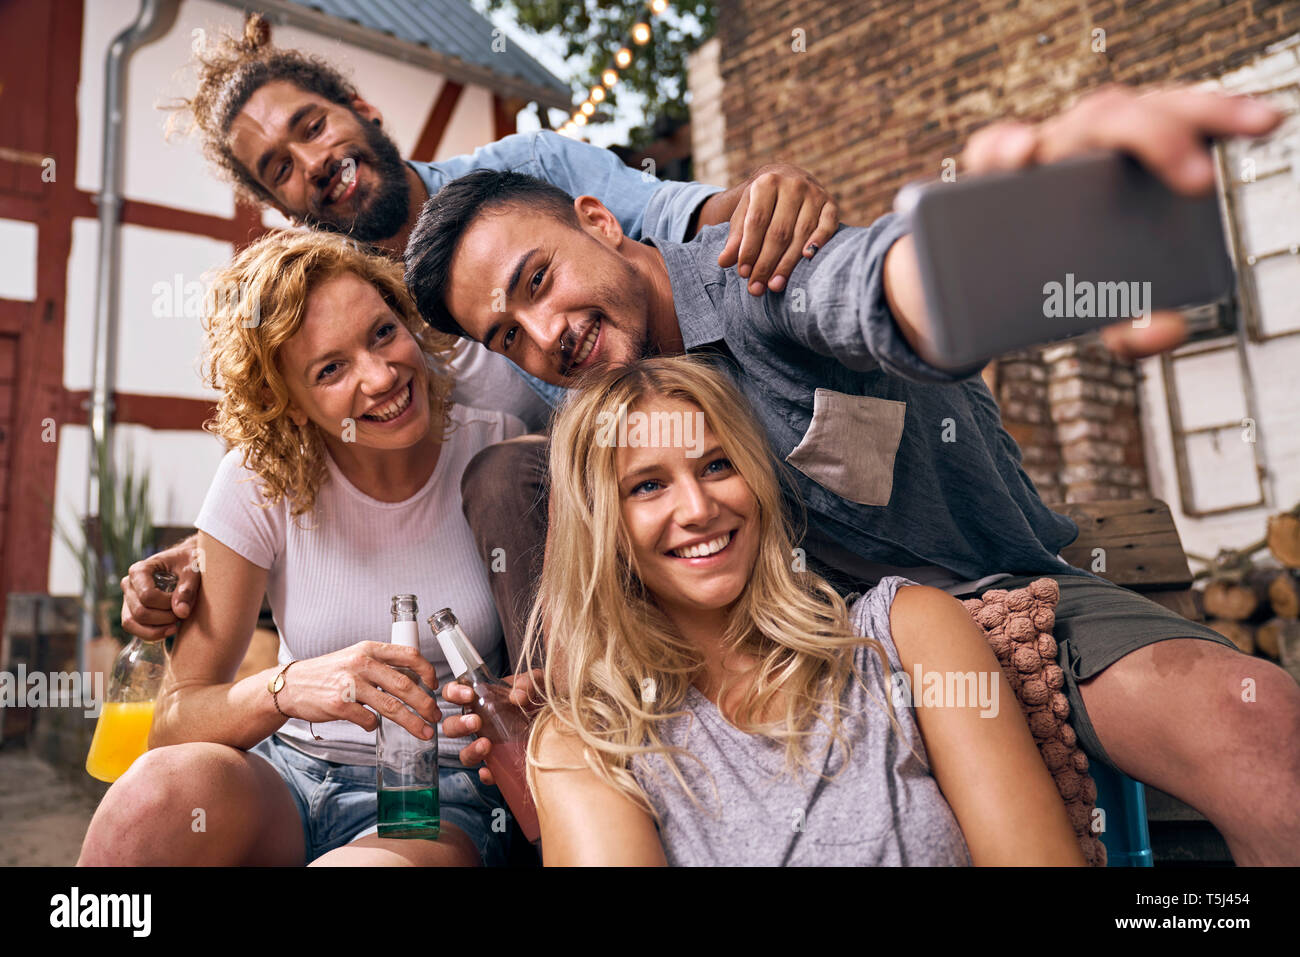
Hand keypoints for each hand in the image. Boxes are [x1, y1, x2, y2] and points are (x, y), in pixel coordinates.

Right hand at [120, 535, 202, 640]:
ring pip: (131, 623)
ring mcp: (128, 598)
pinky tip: (170, 630)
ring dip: (156, 629)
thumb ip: (187, 589)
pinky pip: (133, 628)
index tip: (182, 600)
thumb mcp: (192, 570)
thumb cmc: (188, 562)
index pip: (147, 596)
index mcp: (139, 570)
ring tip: (176, 625)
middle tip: (182, 614)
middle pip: (139, 612)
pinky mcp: (132, 610)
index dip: (167, 604)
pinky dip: (151, 634)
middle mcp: (129, 584)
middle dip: (164, 618)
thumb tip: (181, 613)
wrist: (186, 560)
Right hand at [277, 641, 441, 738]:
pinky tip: (372, 724)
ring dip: (412, 722)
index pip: (409, 654)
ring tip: (424, 732)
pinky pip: (368, 720)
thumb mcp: (356, 657)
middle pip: (405, 685)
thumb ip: (382, 664)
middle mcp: (361, 663)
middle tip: (435, 716)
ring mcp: (350, 684)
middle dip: (426, 703)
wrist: (292, 684)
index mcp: (369, 649)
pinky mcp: (339, 705)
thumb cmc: (329, 673)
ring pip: (392, 707)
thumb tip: (415, 679)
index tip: (435, 685)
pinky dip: (374, 725)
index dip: (427, 670)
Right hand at [442, 669, 541, 785]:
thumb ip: (528, 683)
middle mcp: (479, 724)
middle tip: (476, 722)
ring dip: (470, 750)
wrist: (558, 725)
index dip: (454, 693)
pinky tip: (491, 770)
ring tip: (486, 744)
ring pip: (464, 753)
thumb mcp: (537, 685)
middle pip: (451, 726)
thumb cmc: (540, 701)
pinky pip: (487, 773)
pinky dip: (487, 773)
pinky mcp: (500, 765)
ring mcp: (487, 746)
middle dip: (458, 725)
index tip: (469, 695)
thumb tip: (517, 695)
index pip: (454, 694)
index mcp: (481, 700)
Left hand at [717, 163, 839, 294]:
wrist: (788, 177)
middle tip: (757, 287)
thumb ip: (736, 237)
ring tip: (774, 285)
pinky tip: (808, 258)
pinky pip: (827, 225)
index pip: (757, 221)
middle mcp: (793, 185)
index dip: (750, 249)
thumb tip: (723, 262)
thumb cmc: (762, 203)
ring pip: (801, 233)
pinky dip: (819, 241)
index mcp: (767, 182)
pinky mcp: (830, 204)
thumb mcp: (745, 213)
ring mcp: (814, 193)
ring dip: (787, 263)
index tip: (743, 273)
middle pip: (779, 232)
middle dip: (766, 263)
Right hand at [958, 84, 1283, 359]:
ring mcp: (1044, 153)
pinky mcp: (991, 173)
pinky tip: (1018, 161)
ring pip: (1071, 125)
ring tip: (1106, 159)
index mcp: (1136, 163)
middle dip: (1168, 138)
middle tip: (1199, 184)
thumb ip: (1137, 328)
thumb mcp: (1104, 315)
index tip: (1267, 126)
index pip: (1182, 119)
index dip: (1224, 113)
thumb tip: (1170, 330)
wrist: (992, 287)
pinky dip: (1003, 148)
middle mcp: (1093, 146)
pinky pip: (993, 147)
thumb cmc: (1066, 282)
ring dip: (1088, 135)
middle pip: (1131, 115)